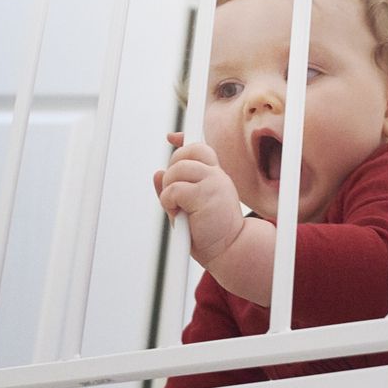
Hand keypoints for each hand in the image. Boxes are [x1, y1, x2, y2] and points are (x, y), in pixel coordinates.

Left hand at [153, 134, 245, 268]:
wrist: (230, 249)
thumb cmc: (210, 232)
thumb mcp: (189, 207)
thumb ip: (174, 189)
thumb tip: (157, 173)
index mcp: (215, 175)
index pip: (199, 149)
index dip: (183, 142)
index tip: (172, 138)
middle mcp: (217, 174)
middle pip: (185, 153)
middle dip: (171, 170)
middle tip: (174, 194)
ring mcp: (214, 182)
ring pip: (177, 169)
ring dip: (169, 189)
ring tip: (176, 207)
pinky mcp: (206, 195)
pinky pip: (174, 189)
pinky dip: (169, 202)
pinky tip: (178, 213)